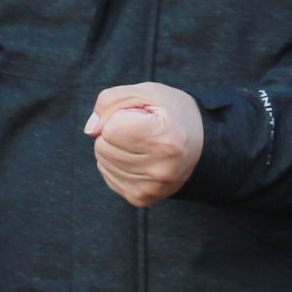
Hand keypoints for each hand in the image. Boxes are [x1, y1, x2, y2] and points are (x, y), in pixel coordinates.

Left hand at [85, 84, 203, 208]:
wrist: (201, 144)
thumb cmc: (171, 113)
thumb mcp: (145, 93)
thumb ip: (110, 101)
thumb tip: (90, 131)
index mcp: (165, 139)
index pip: (110, 129)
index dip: (119, 116)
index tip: (141, 116)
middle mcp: (160, 169)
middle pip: (102, 147)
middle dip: (114, 134)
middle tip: (141, 130)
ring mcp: (151, 188)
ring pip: (103, 162)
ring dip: (116, 149)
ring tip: (142, 145)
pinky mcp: (142, 199)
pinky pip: (108, 176)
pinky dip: (118, 164)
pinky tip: (140, 158)